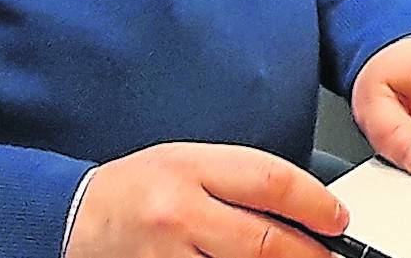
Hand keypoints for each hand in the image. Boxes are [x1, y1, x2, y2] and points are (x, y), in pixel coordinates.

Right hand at [65, 142, 348, 257]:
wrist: (74, 219)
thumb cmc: (134, 188)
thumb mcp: (186, 162)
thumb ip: (238, 182)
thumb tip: (297, 207)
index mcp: (190, 168)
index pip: (270, 181)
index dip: (314, 203)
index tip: (337, 219)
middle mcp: (181, 213)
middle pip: (265, 240)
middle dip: (309, 254)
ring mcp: (168, 256)